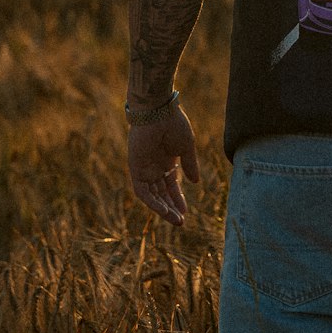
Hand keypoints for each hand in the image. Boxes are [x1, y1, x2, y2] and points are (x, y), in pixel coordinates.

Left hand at [127, 104, 199, 227]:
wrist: (158, 111)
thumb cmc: (174, 124)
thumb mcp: (186, 147)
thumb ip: (190, 165)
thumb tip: (196, 182)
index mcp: (167, 160)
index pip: (171, 185)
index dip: (178, 198)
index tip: (185, 212)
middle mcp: (154, 167)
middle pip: (161, 193)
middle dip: (171, 207)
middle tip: (181, 221)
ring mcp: (144, 168)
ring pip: (152, 195)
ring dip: (163, 208)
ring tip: (175, 219)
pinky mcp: (136, 168)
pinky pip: (142, 191)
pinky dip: (152, 201)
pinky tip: (164, 210)